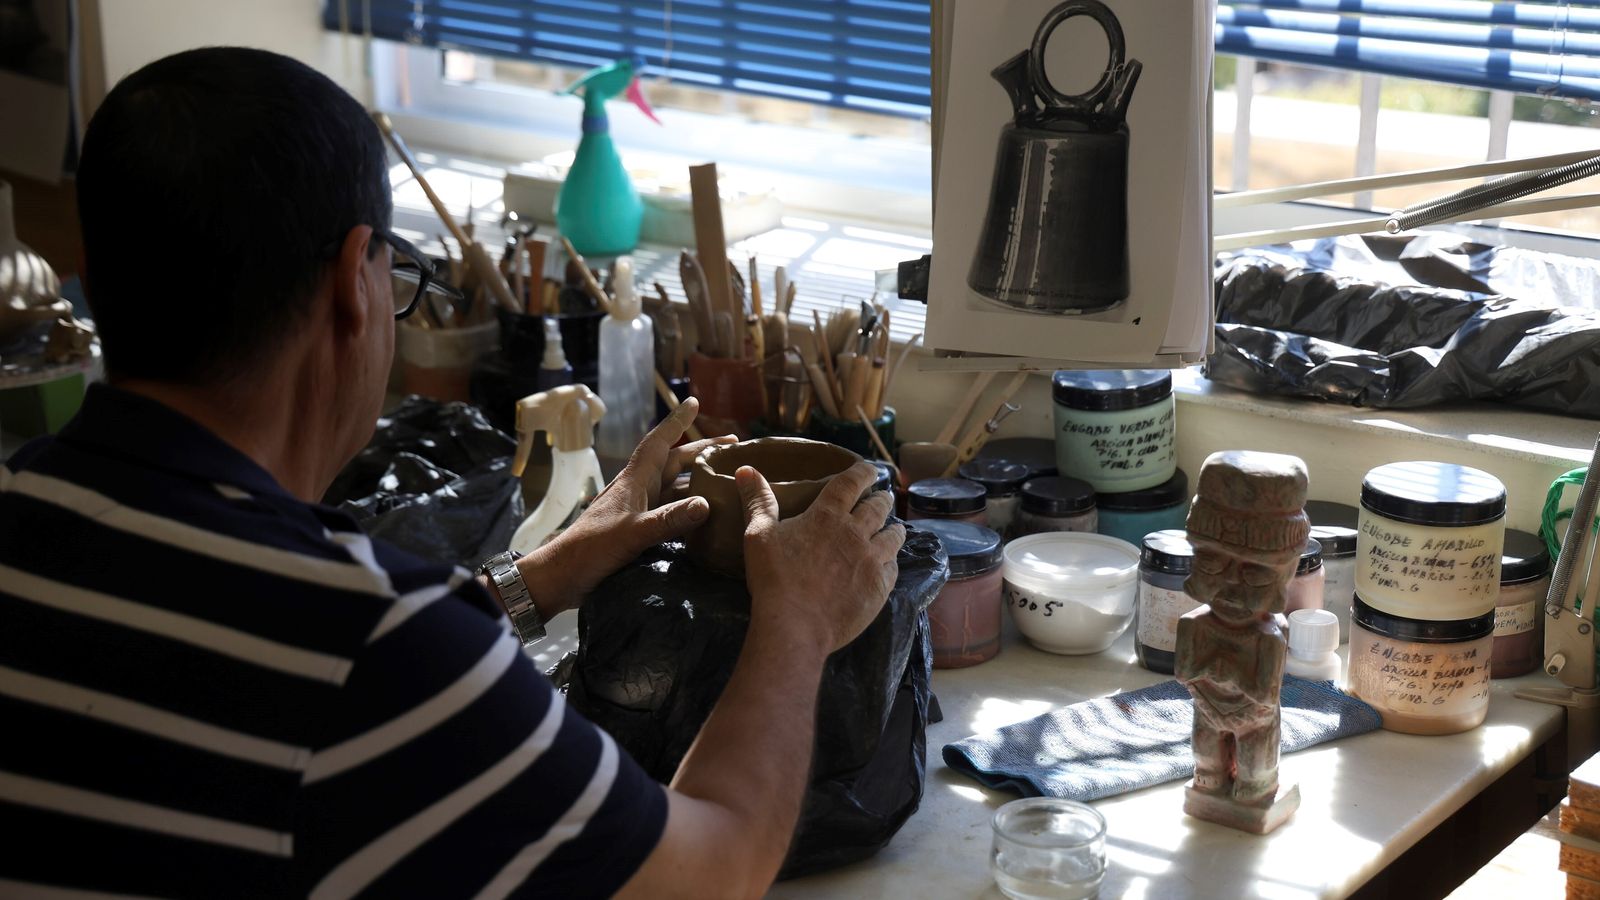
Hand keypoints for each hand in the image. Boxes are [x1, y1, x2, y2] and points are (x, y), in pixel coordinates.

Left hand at [520, 398, 735, 612]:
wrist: (563, 576)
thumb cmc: (591, 548)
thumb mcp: (632, 533)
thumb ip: (668, 520)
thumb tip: (705, 503)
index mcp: (634, 480)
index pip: (658, 443)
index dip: (676, 421)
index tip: (693, 402)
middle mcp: (638, 490)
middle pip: (674, 463)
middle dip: (701, 452)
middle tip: (733, 446)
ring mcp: (638, 510)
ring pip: (674, 488)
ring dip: (698, 482)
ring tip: (726, 479)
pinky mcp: (638, 530)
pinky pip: (671, 513)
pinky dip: (689, 511)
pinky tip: (707, 518)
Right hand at [736, 461, 904, 654]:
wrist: (796, 625)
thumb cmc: (774, 578)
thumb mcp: (758, 535)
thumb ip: (758, 501)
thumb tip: (745, 469)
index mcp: (827, 516)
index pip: (851, 483)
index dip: (863, 472)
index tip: (870, 469)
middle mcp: (855, 532)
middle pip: (877, 507)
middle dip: (881, 499)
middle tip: (882, 497)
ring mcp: (871, 560)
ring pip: (893, 536)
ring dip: (894, 528)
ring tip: (894, 528)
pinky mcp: (879, 587)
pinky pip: (893, 567)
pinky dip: (892, 561)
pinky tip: (888, 563)